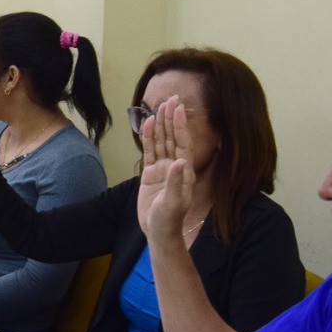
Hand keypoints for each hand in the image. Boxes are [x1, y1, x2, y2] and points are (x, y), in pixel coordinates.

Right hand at [136, 96, 193, 245]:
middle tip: (170, 99)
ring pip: (161, 141)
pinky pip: (149, 151)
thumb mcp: (173, 203)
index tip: (179, 108)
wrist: (159, 232)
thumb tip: (180, 161)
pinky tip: (147, 124)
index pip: (182, 143)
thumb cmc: (169, 220)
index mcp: (184, 171)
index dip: (180, 126)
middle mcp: (175, 167)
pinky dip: (148, 138)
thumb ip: (176, 182)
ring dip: (160, 124)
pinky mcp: (150, 174)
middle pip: (172, 137)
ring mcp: (162, 169)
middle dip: (171, 119)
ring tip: (159, 106)